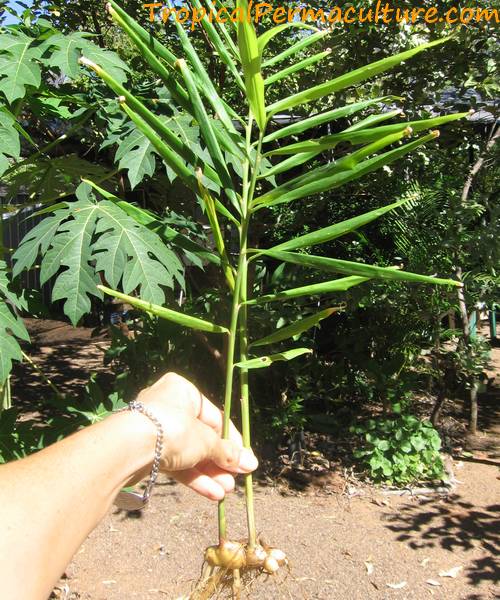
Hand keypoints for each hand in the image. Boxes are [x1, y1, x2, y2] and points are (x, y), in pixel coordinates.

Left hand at [136, 372, 257, 499]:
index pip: (214, 416)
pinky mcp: (146, 452)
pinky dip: (193, 477)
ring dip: (209, 473)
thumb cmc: (172, 430)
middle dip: (219, 461)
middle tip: (237, 479)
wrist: (127, 449)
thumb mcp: (206, 440)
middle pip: (201, 437)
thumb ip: (226, 452)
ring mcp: (156, 430)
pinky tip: (212, 493)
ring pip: (188, 453)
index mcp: (183, 391)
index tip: (245, 459)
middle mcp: (168, 406)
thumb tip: (250, 463)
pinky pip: (175, 463)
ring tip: (227, 490)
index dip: (231, 440)